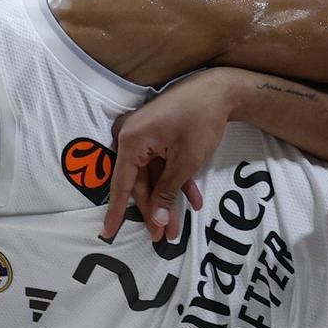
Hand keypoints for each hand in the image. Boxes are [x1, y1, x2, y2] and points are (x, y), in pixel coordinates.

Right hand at [100, 73, 243, 243]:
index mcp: (131, 141)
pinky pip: (161, 164)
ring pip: (153, 177)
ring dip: (168, 199)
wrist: (219, 90)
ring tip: (179, 228)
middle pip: (139, 183)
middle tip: (164, 237)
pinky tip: (194, 200)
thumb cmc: (200, 120)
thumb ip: (168, 192)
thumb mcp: (185, 162)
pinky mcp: (156, 136)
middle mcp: (131, 138)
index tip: (108, 233)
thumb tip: (158, 221)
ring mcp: (143, 137)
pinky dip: (176, 180)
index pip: (121, 184)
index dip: (117, 212)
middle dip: (155, 210)